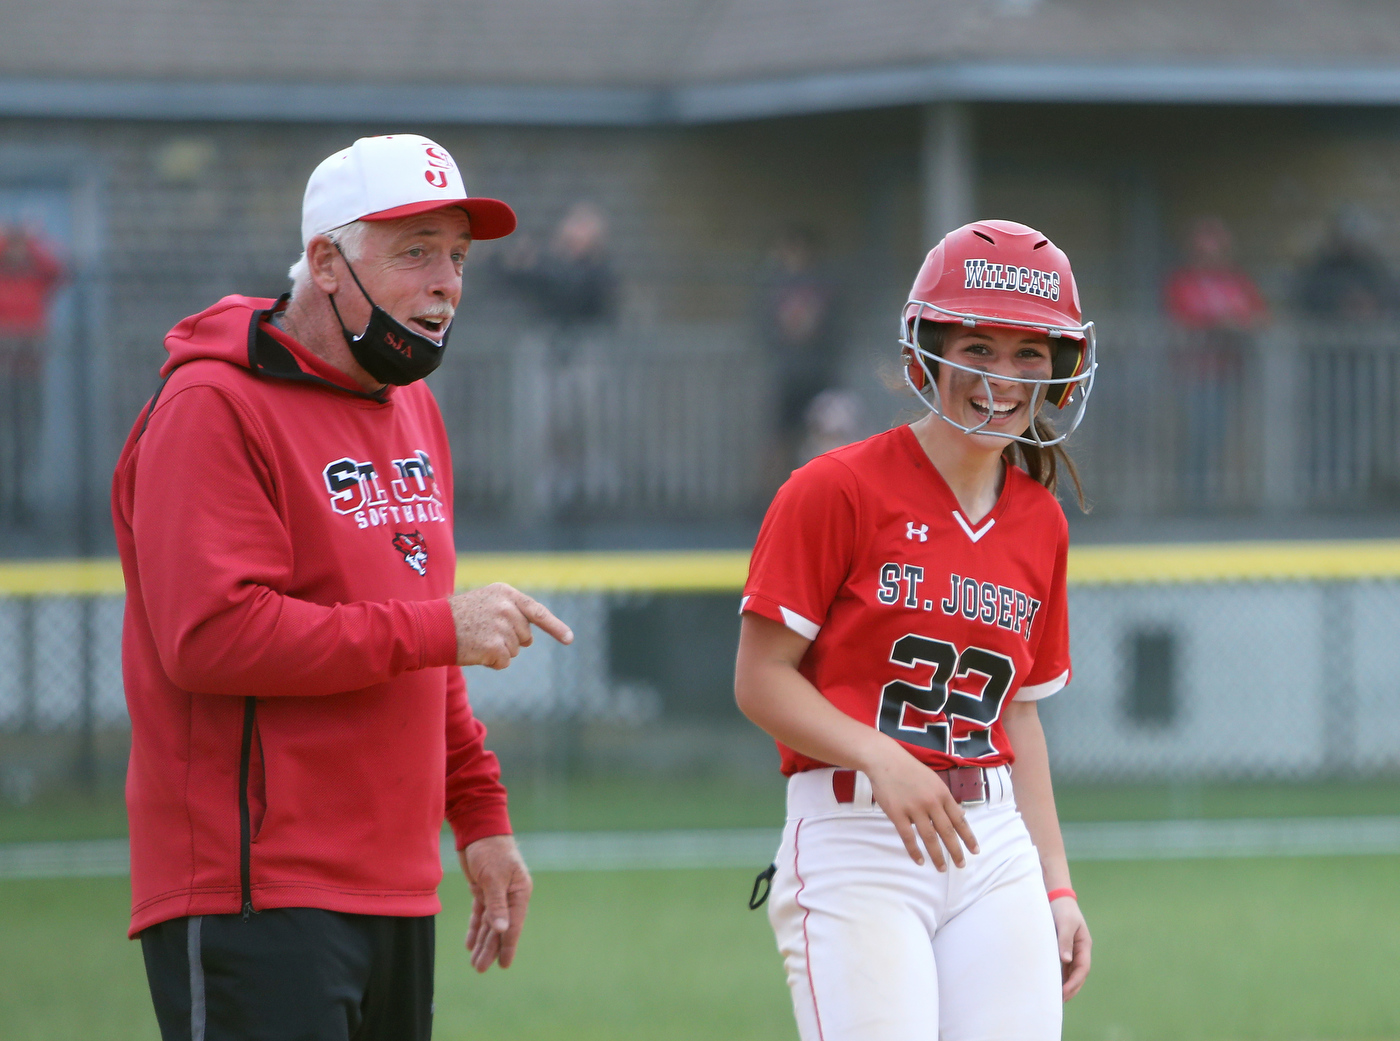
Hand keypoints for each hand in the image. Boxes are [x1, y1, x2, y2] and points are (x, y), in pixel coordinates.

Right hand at [449, 583, 572, 668]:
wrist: (432, 626)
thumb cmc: (457, 616)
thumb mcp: (486, 602)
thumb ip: (510, 612)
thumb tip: (529, 638)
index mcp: (506, 593)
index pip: (537, 611)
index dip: (555, 627)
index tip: (569, 639)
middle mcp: (508, 608)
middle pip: (525, 636)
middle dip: (509, 640)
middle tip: (483, 633)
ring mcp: (503, 627)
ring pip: (515, 650)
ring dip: (499, 651)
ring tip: (476, 639)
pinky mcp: (496, 646)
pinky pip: (504, 662)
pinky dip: (492, 662)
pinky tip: (476, 651)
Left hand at [460, 835, 532, 972]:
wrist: (478, 828)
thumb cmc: (491, 850)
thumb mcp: (493, 878)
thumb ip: (497, 905)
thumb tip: (503, 930)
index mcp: (519, 892)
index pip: (514, 924)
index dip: (509, 945)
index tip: (504, 964)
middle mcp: (510, 895)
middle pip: (500, 927)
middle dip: (490, 948)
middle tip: (480, 968)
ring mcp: (496, 893)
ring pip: (490, 923)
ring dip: (482, 942)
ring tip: (475, 962)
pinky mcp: (483, 889)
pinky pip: (481, 913)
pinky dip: (475, 927)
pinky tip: (470, 943)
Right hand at [860, 741, 979, 870]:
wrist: (885, 760)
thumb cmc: (909, 769)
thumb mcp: (933, 780)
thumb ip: (945, 798)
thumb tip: (961, 814)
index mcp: (942, 794)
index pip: (959, 820)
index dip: (968, 837)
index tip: (975, 850)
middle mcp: (931, 803)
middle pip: (947, 832)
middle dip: (956, 851)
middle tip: (961, 865)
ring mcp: (914, 809)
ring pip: (929, 838)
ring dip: (937, 855)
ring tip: (942, 868)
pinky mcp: (897, 814)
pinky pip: (908, 837)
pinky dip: (915, 851)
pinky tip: (920, 861)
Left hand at [1051, 896, 1090, 1000]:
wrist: (1056, 896)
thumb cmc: (1062, 909)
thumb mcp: (1065, 923)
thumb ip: (1065, 940)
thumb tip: (1067, 960)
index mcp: (1084, 945)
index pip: (1082, 969)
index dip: (1074, 982)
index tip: (1064, 992)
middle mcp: (1079, 950)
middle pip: (1078, 974)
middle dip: (1071, 988)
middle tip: (1059, 1001)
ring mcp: (1072, 949)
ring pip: (1071, 971)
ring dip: (1065, 984)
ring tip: (1055, 997)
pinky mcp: (1062, 947)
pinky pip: (1063, 965)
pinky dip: (1059, 975)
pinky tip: (1052, 982)